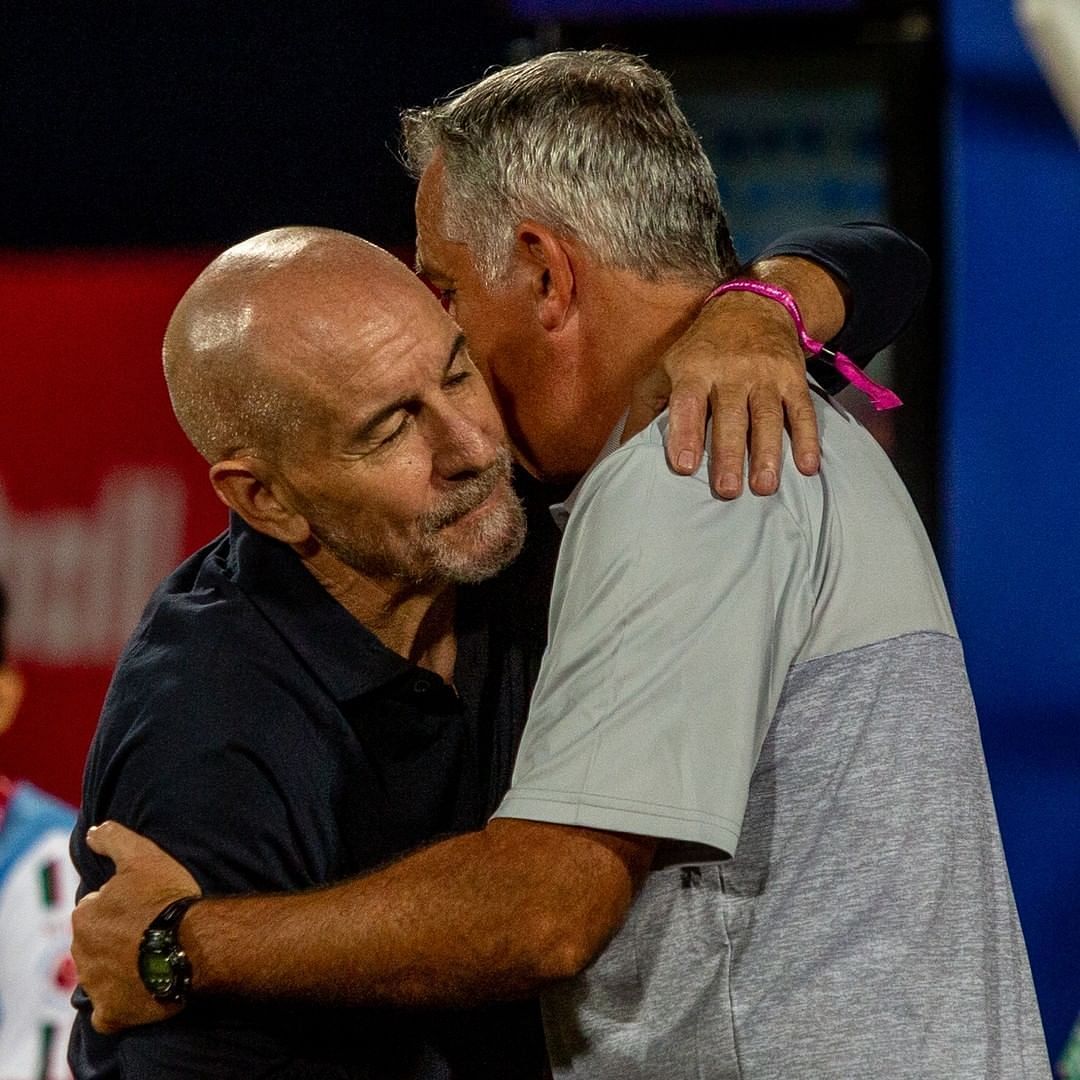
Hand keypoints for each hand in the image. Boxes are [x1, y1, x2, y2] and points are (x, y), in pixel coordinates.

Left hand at [72, 821, 200, 1034]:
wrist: (194, 946)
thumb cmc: (168, 898)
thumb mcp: (143, 855)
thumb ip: (113, 839)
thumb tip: (92, 832)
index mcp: (85, 914)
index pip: (98, 908)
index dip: (124, 906)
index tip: (146, 906)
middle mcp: (81, 951)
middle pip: (97, 942)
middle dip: (117, 938)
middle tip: (151, 932)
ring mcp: (95, 985)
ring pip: (101, 975)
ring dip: (119, 969)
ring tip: (153, 959)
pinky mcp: (110, 1013)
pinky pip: (107, 1012)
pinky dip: (119, 1005)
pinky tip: (141, 993)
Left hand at [623, 290, 820, 498]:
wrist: (754, 305)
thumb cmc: (699, 350)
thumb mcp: (664, 369)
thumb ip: (645, 409)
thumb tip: (624, 451)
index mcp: (693, 370)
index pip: (687, 403)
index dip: (685, 433)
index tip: (685, 466)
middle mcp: (730, 371)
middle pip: (731, 416)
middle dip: (728, 453)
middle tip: (726, 490)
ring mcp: (764, 375)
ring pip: (767, 416)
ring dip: (768, 453)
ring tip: (763, 487)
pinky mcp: (793, 378)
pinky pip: (802, 410)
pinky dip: (807, 439)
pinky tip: (808, 467)